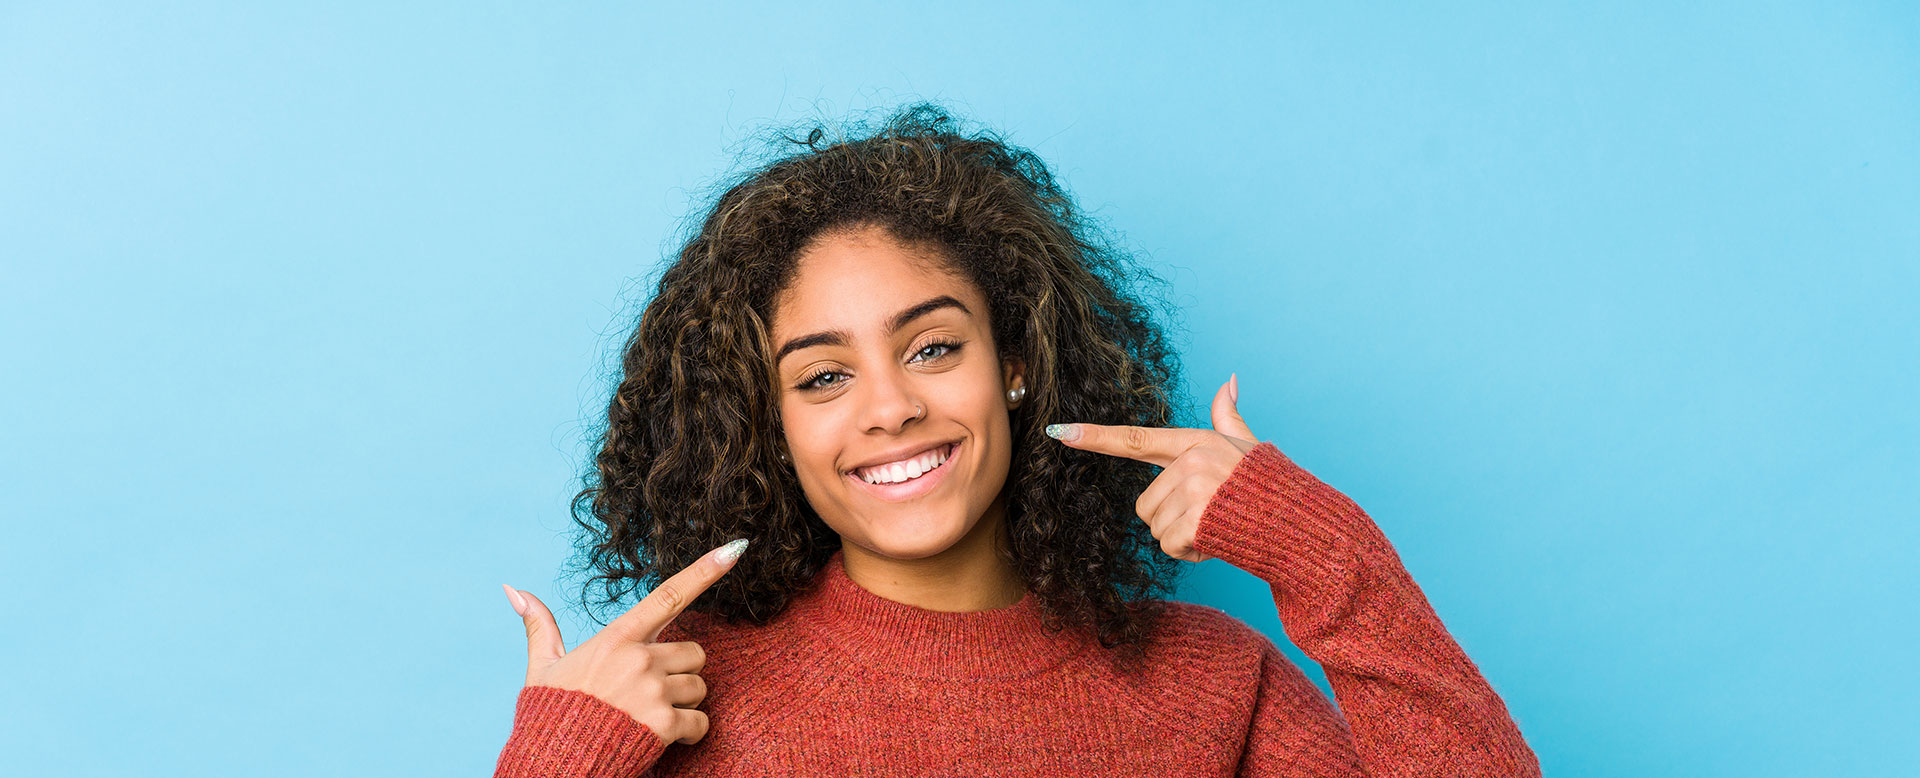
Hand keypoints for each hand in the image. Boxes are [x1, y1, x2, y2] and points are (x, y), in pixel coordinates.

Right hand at [502, 539, 748, 746]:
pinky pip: (700, 722)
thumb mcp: (543, 668)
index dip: (704, 570)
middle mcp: (639, 659)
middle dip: (681, 672)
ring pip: (700, 687)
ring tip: (648, 715)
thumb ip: (540, 627)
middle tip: (649, 692)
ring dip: (684, 703)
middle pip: (695, 653)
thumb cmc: (551, 715)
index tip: (735, 548)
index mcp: (616, 639)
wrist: (553, 764)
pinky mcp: (663, 724)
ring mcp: (653, 690)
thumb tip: (513, 589)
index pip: (668, 595)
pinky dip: (689, 732)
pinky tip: (660, 737)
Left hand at [1048, 375, 1258, 562]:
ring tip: (1217, 526)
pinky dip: (1191, 552)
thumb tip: (1228, 380)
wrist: (1300, 524)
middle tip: (1209, 515)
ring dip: (1182, 537)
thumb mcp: (1247, 447)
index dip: (1095, 437)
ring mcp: (1193, 489)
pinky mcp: (1196, 518)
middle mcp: (1191, 460)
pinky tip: (1218, 541)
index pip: (1135, 439)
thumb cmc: (1270, 487)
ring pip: (1155, 527)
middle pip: (1144, 504)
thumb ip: (1228, 417)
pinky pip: (1169, 545)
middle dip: (1171, 519)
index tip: (1060, 432)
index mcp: (1196, 442)